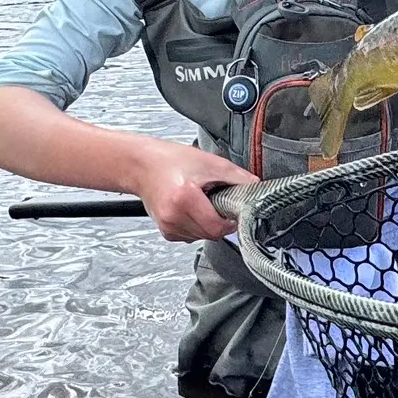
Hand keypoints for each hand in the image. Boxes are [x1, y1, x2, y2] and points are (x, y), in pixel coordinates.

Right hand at [132, 141, 256, 242]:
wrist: (141, 165)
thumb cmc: (170, 161)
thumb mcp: (208, 162)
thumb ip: (236, 177)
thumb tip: (256, 188)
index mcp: (185, 199)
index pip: (218, 227)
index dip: (230, 219)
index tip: (230, 206)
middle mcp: (174, 217)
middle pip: (211, 234)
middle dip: (219, 220)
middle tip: (214, 199)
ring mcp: (168, 227)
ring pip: (202, 237)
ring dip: (207, 223)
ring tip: (200, 201)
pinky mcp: (166, 231)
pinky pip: (191, 236)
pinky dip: (196, 225)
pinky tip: (190, 208)